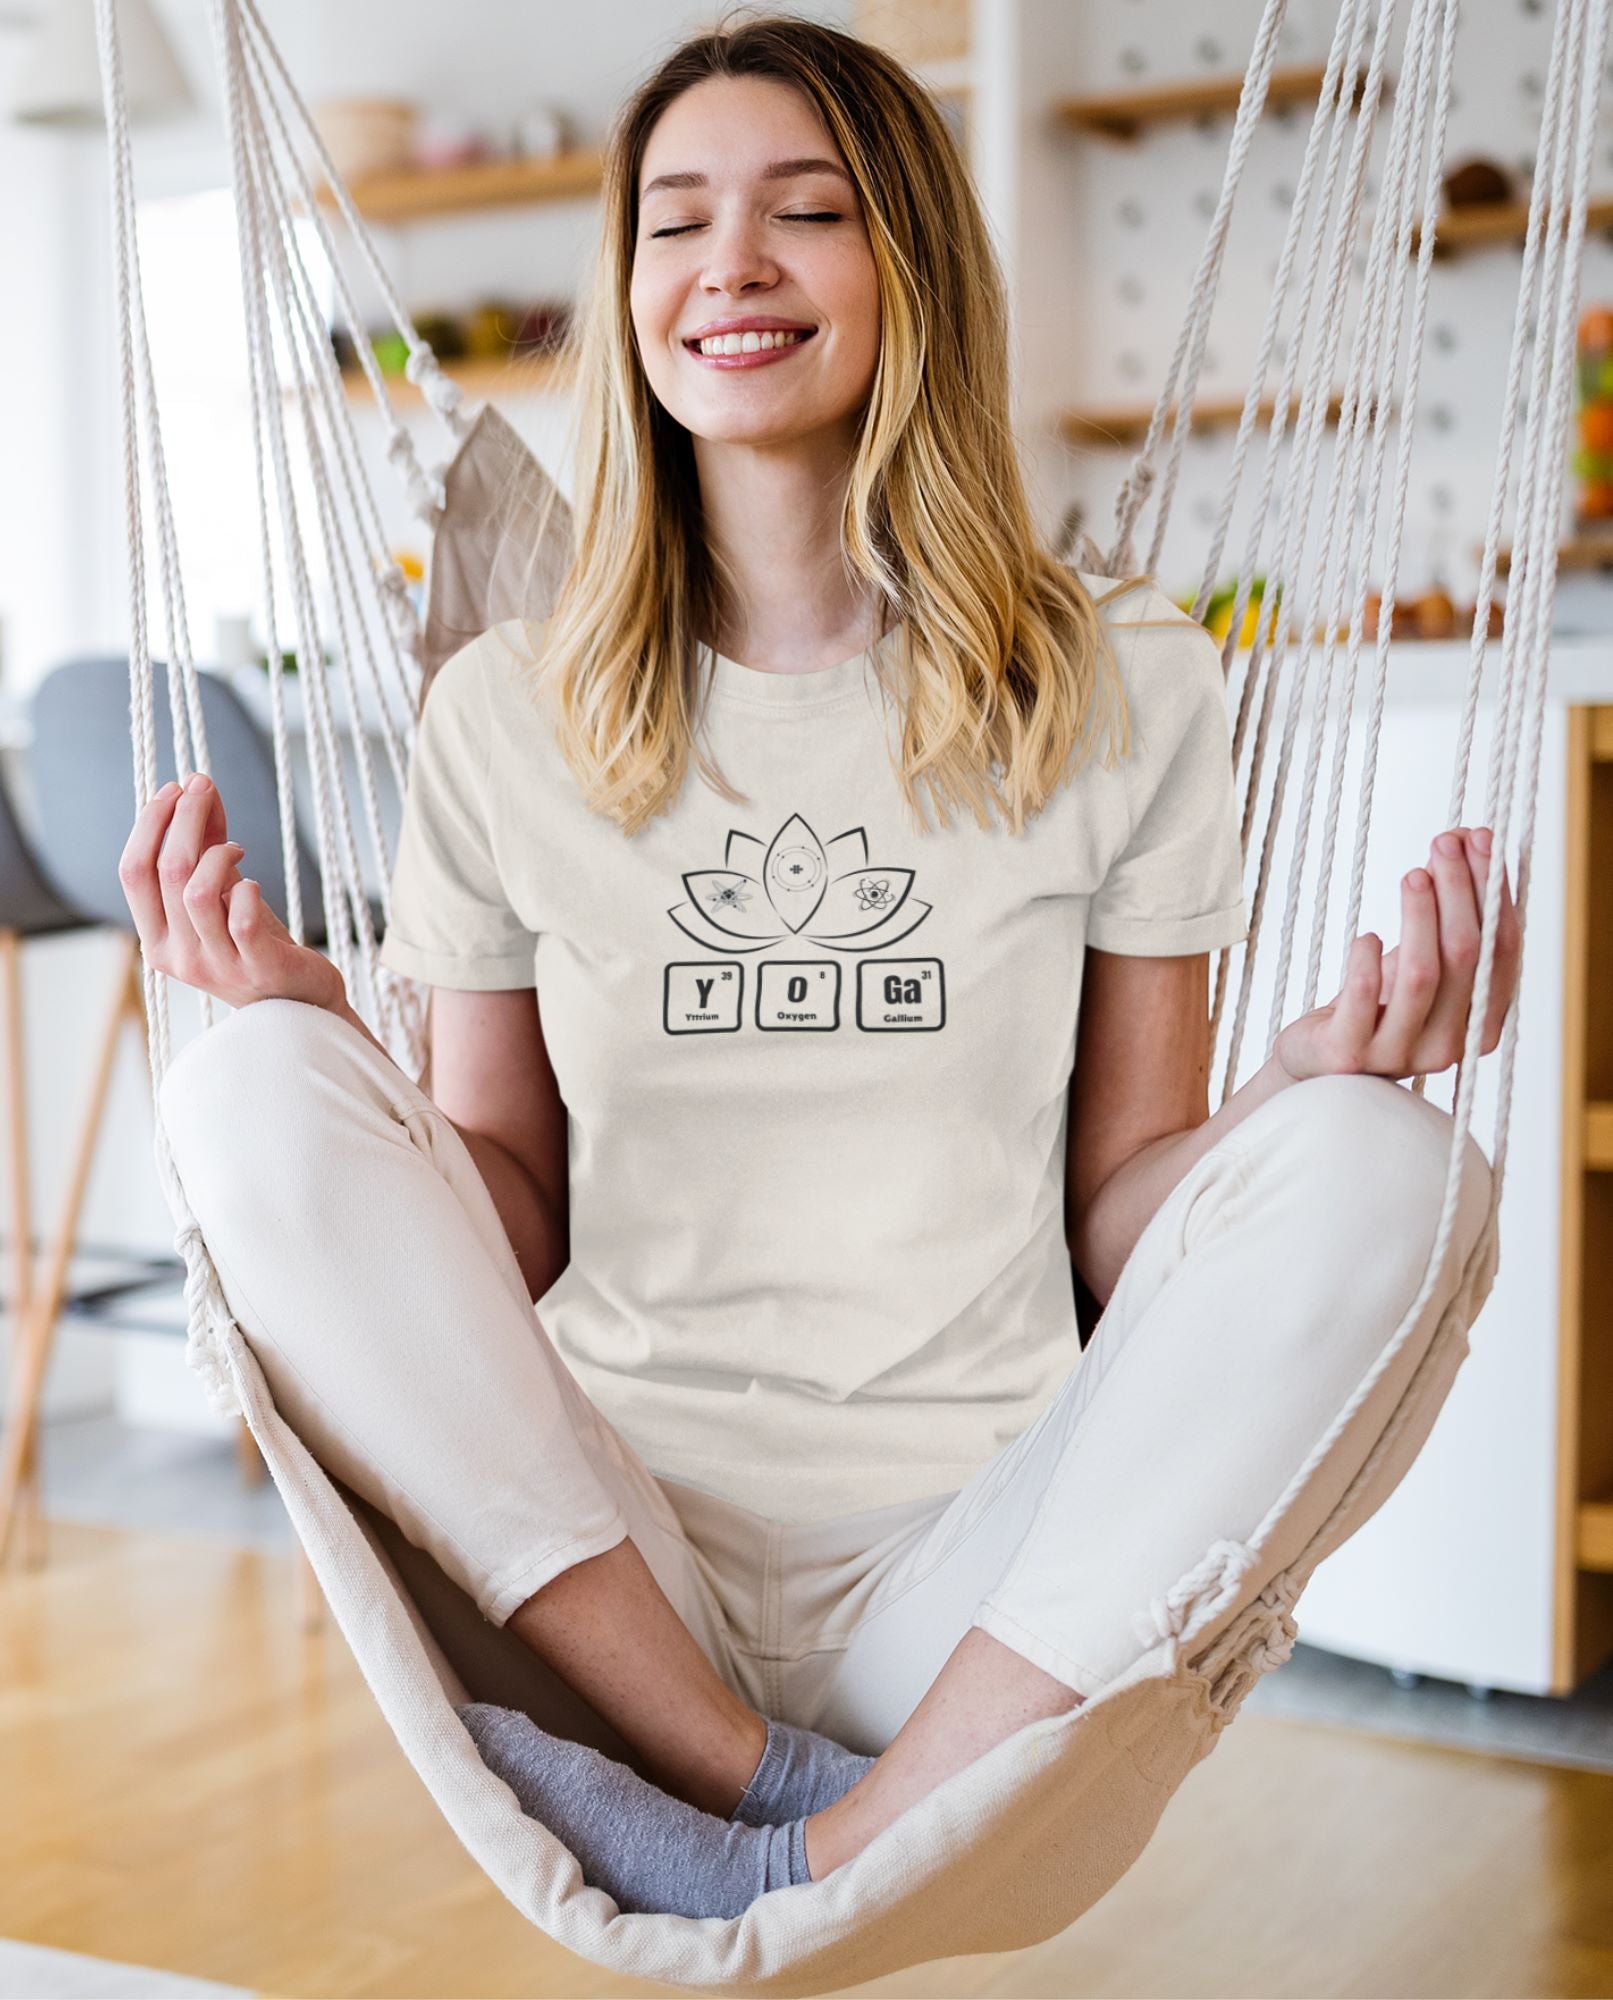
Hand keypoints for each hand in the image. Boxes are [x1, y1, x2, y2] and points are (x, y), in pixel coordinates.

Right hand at [118, 772, 343, 1012]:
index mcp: (156, 939)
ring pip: (197, 892)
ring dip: (218, 853)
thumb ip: (206, 842)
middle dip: (184, 819)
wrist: (300, 998)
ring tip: (236, 848)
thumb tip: (197, 784)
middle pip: (167, 872)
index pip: (132, 873)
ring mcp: (217, 966)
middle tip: (204, 791)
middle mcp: (178, 957)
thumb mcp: (221, 891)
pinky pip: (241, 917)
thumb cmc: (255, 941)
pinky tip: (252, 884)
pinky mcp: (257, 967)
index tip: (175, 788)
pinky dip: (246, 889)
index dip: (150, 824)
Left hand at [1274, 825, 1520, 1083]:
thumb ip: (1449, 912)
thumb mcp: (1423, 960)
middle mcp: (1449, 1047)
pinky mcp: (1348, 1054)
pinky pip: (1363, 996)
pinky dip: (1366, 958)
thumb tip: (1467, 835)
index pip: (1502, 952)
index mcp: (1480, 1025)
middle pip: (1466, 956)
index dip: (1495, 892)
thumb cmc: (1379, 1003)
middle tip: (1443, 843)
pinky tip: (1366, 935)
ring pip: (1422, 974)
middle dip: (1459, 891)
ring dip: (1420, 915)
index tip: (1480, 839)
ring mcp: (1398, 1055)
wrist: (1318, 1060)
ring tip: (1413, 874)